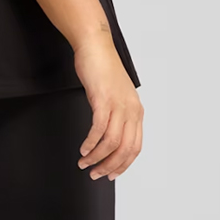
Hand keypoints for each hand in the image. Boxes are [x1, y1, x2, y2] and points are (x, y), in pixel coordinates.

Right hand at [73, 36, 142, 180]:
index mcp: (136, 110)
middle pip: (125, 149)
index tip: (110, 174)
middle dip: (109, 166)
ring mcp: (118, 104)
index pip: (135, 147)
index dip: (123, 165)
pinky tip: (84, 148)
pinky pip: (99, 129)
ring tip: (85, 163)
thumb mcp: (115, 94)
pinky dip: (91, 143)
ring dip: (97, 157)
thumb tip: (108, 135)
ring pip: (112, 142)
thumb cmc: (102, 68)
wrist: (95, 45)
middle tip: (95, 174)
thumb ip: (116, 113)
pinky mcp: (103, 99)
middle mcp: (131, 109)